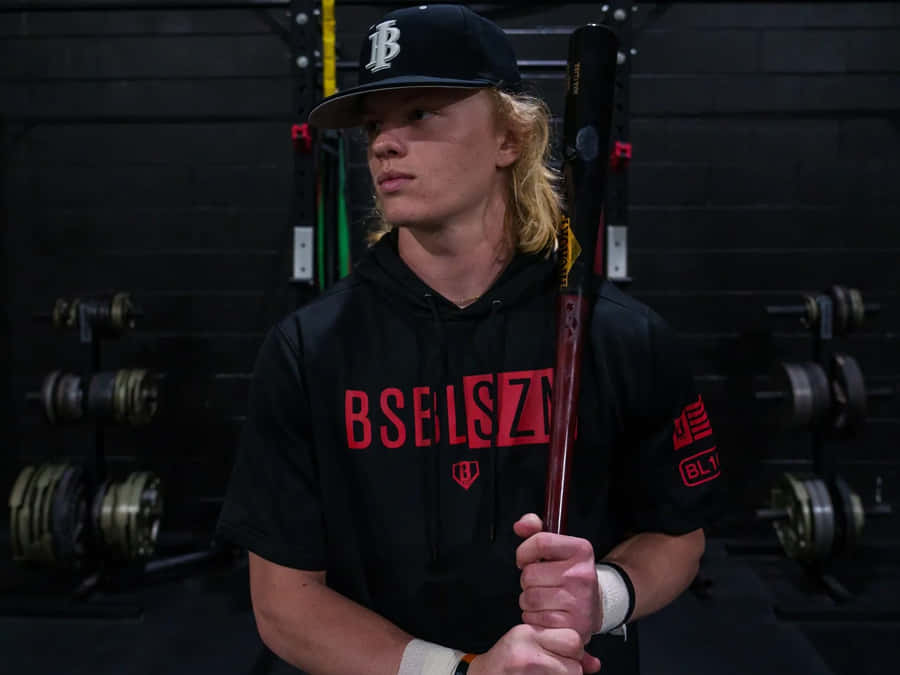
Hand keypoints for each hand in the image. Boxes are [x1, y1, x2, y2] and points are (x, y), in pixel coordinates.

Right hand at [467, 624, 598, 674]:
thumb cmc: (506, 661)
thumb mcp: (529, 645)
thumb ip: (561, 648)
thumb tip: (595, 664)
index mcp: (528, 634)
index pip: (572, 639)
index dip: (572, 651)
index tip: (560, 654)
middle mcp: (528, 653)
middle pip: (575, 665)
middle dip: (570, 669)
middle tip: (553, 669)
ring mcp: (528, 672)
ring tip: (546, 674)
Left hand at [514, 513, 601, 647]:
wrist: (597, 605)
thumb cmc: (572, 575)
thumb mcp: (560, 548)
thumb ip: (537, 530)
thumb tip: (521, 525)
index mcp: (581, 551)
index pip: (540, 543)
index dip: (524, 552)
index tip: (524, 559)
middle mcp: (582, 575)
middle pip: (529, 574)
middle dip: (527, 580)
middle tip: (540, 582)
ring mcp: (579, 601)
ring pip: (529, 598)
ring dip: (528, 600)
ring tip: (543, 598)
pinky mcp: (572, 624)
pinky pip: (535, 619)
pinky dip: (534, 617)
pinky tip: (547, 612)